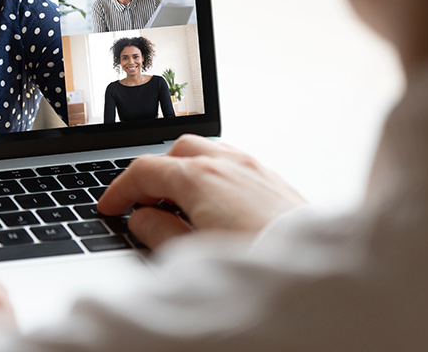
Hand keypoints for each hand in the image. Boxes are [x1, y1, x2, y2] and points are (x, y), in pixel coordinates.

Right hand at [98, 135, 304, 248]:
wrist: (317, 277)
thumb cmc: (257, 263)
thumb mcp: (190, 255)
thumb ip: (159, 232)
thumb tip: (142, 219)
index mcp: (199, 177)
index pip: (145, 170)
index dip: (120, 189)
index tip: (110, 207)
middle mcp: (228, 164)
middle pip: (177, 151)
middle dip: (155, 174)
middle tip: (144, 204)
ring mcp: (255, 169)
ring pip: (209, 152)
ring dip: (186, 171)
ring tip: (179, 203)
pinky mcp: (276, 182)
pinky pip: (235, 165)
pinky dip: (214, 176)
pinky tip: (215, 204)